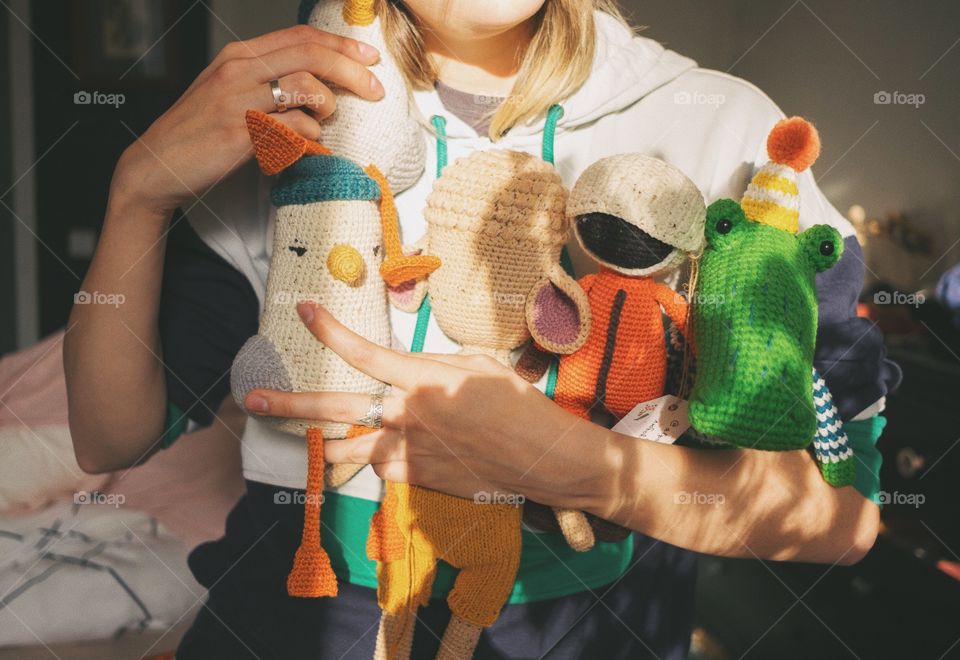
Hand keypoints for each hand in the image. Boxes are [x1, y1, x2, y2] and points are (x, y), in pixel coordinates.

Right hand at [111, 25, 383, 215]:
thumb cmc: (201, 133)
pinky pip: (295, 129)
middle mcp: (239, 69)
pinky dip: (310, 140)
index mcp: (239, 55)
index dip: (341, 45)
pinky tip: (304, 150)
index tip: (370, 59)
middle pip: (311, 55)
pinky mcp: (242, 133)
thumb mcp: (231, 93)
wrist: (158, 164)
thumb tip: (319, 83)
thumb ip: (268, 81)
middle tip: (375, 90)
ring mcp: (239, 99)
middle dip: (352, 71)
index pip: (301, 37)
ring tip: (322, 124)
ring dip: (326, 108)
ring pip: (307, 87)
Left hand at [244, 302, 614, 507]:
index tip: (302, 311)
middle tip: (254, 400)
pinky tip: (390, 454)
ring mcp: (405, 451)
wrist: (538, 456)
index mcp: (420, 377)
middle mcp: (403, 415)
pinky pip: (379, 469)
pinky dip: (378, 460)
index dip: (327, 329)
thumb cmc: (514, 403)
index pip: (362, 352)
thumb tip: (404, 375)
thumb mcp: (473, 366)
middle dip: (287, 404)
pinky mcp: (413, 479)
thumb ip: (429, 368)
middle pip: (332, 410)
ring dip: (323, 446)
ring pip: (344, 452)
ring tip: (306, 441)